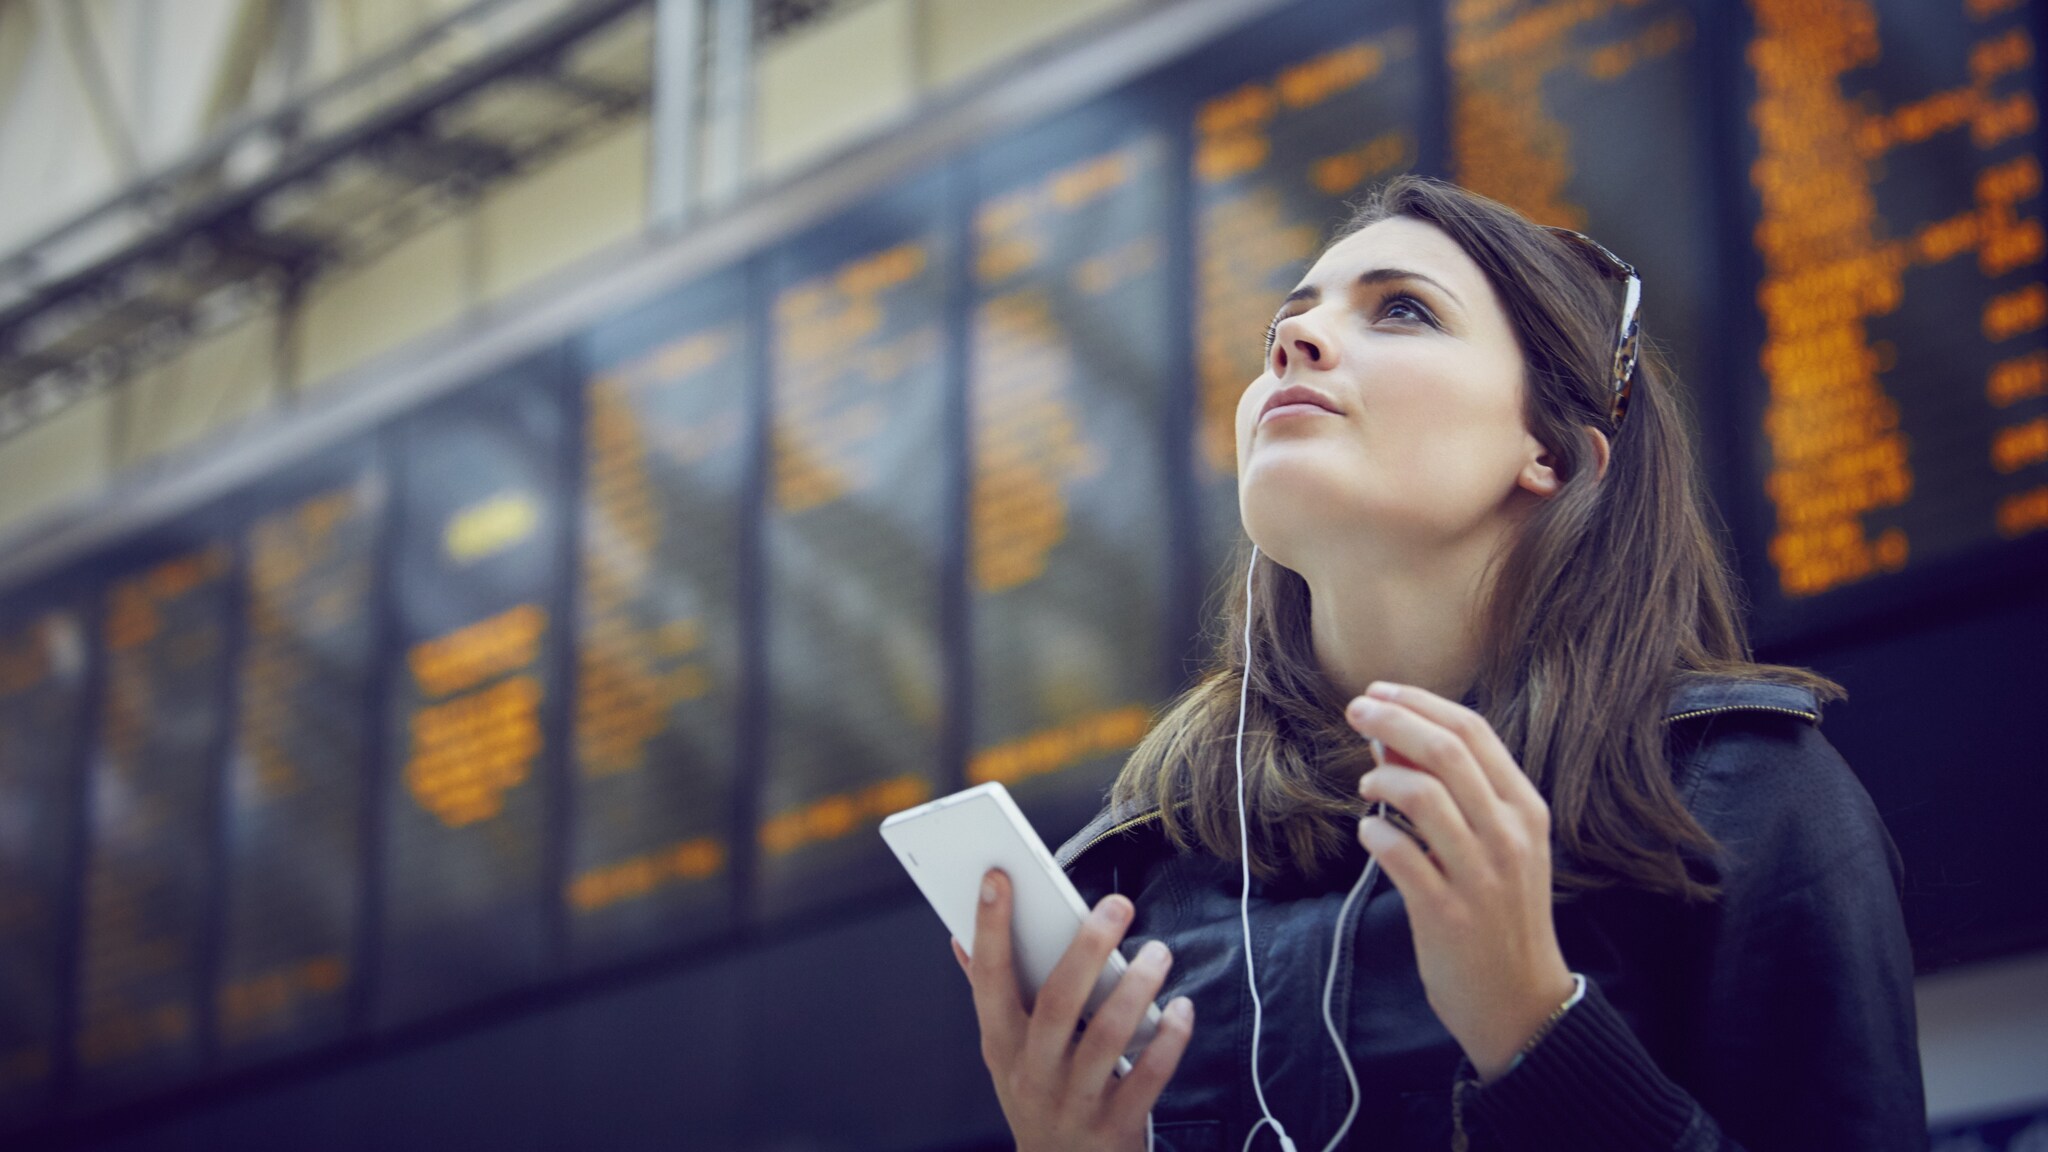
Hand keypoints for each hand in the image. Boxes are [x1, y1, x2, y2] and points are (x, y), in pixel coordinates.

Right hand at [951, 868, 1194, 1151]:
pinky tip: (1183, 1009)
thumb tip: (959, 938)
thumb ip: (990, 997)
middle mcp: (1031, 1073)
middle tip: (1118, 904)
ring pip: (1105, 1037)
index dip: (989, 928)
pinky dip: (1169, 1040)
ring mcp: (1073, 1102)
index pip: (988, 979)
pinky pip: (1148, 1077)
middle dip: (1085, 948)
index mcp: (1000, 1046)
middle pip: (1055, 1002)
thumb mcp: (1004, 1056)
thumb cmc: (1038, 1099)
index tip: (997, 877)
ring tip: (1159, 951)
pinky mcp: (1115, 1127)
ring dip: (1137, 988)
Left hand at [1346, 682, 1576, 1082]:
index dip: (1420, 702)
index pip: (1474, 731)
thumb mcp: (1496, 845)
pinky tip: (1369, 832)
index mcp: (1526, 809)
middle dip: (1392, 720)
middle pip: (1446, 751)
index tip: (1379, 691)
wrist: (1522, 1002)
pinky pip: (1398, 854)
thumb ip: (1454, 792)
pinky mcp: (1447, 913)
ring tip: (1366, 785)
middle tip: (1354, 711)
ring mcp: (1481, 875)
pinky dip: (1373, 833)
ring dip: (1381, 777)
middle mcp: (1509, 835)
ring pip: (1422, 795)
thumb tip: (1391, 734)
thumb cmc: (1502, 913)